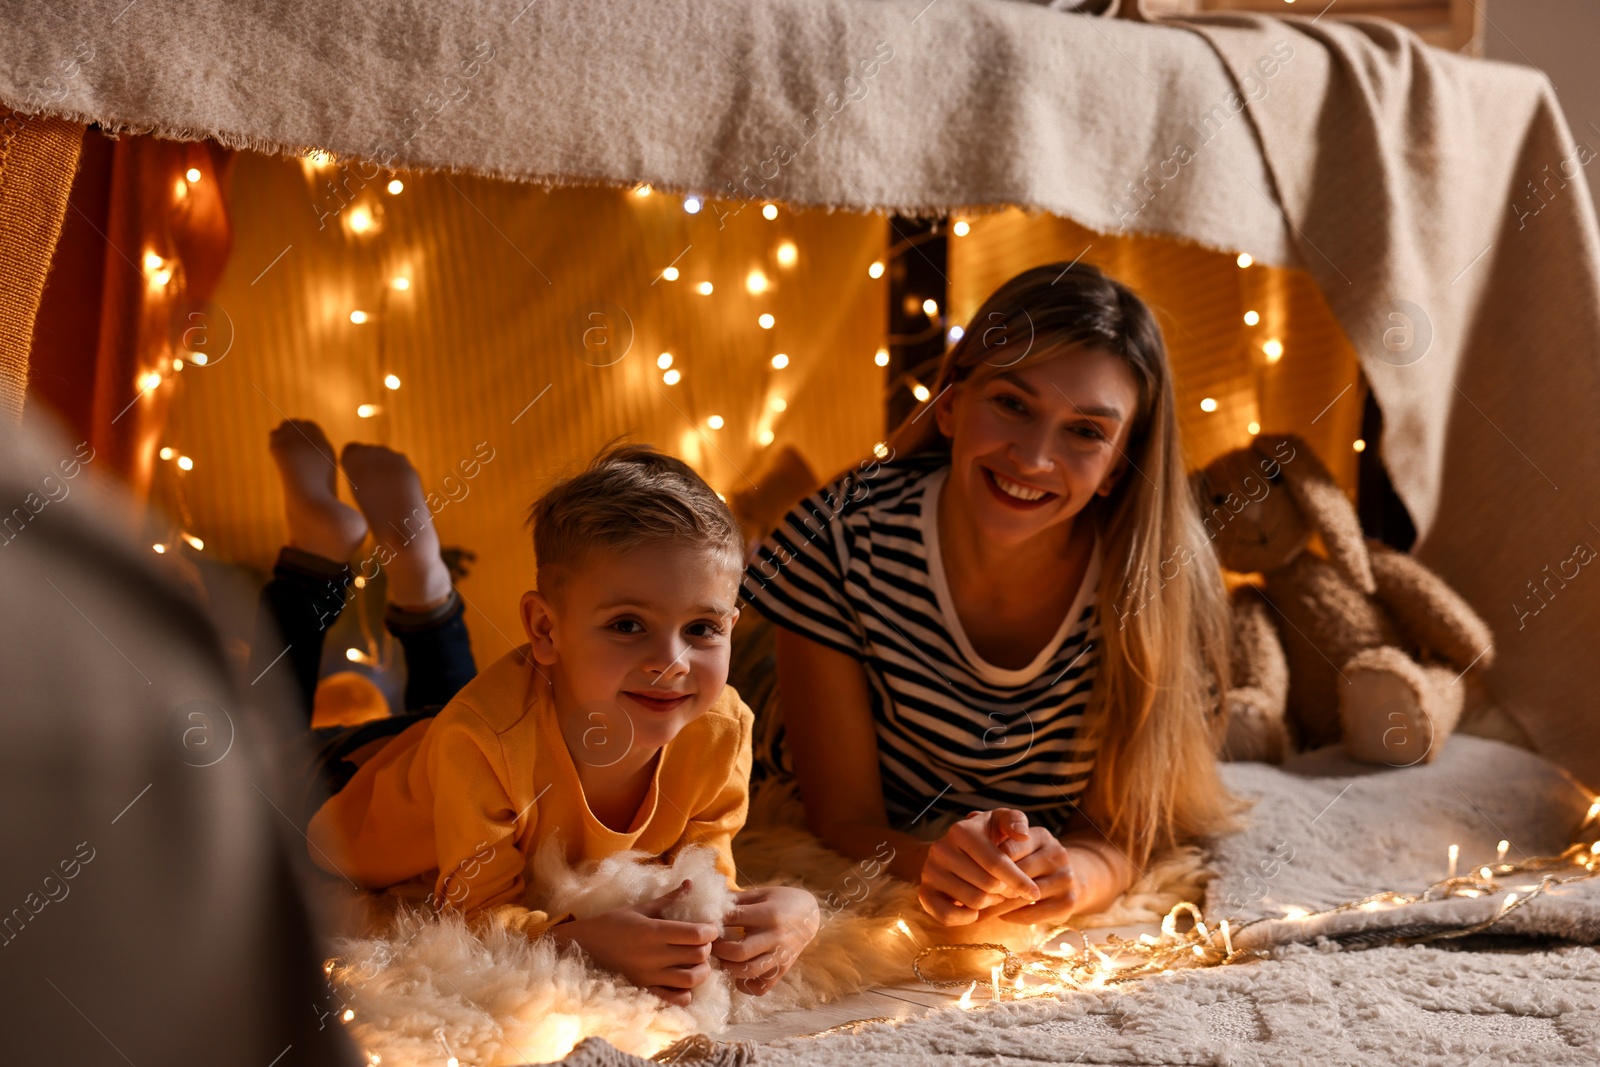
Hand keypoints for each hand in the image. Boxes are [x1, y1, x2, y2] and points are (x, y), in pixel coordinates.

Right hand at [547, 880, 718, 1006]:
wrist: (585, 945)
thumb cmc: (614, 922)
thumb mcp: (641, 908)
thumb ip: (669, 898)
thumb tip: (690, 883)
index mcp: (653, 931)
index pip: (696, 934)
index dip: (710, 931)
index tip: (710, 927)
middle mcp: (653, 955)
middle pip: (698, 956)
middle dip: (708, 948)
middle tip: (704, 942)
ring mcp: (649, 976)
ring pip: (691, 980)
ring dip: (702, 970)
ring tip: (698, 962)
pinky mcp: (644, 989)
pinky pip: (674, 999)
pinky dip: (686, 993)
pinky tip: (684, 981)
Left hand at [712, 885, 819, 995]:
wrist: (811, 914)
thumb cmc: (782, 900)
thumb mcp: (762, 893)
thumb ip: (738, 900)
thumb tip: (710, 905)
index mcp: (768, 914)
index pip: (733, 919)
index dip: (714, 922)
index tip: (707, 924)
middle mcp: (774, 936)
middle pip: (738, 952)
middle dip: (718, 950)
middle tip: (710, 945)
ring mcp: (780, 955)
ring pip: (749, 971)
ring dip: (729, 967)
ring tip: (723, 959)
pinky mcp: (783, 969)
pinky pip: (762, 987)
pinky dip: (746, 985)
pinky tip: (738, 975)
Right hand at [917, 808, 1041, 925]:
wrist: (954, 850)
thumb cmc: (985, 837)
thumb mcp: (1000, 821)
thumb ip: (1016, 821)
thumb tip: (1023, 835)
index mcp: (961, 830)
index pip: (997, 862)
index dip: (1020, 881)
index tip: (1034, 893)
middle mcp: (941, 849)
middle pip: (988, 885)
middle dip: (1005, 891)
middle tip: (1010, 890)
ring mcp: (929, 872)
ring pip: (974, 901)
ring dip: (990, 903)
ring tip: (994, 894)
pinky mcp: (924, 893)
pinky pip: (949, 916)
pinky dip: (967, 917)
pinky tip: (975, 907)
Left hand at [977, 829, 1084, 924]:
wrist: (1068, 879)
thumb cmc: (1030, 857)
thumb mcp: (1018, 839)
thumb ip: (998, 828)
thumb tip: (972, 815)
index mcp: (1042, 836)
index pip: (1008, 850)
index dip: (987, 865)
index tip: (969, 875)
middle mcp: (1057, 854)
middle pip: (1016, 875)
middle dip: (991, 887)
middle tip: (969, 897)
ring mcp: (1066, 878)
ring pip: (1023, 896)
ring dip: (998, 906)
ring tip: (978, 911)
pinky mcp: (1068, 902)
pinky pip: (1033, 914)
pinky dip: (1013, 917)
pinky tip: (1001, 916)